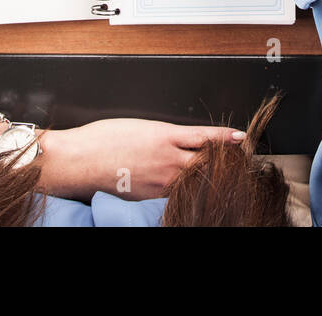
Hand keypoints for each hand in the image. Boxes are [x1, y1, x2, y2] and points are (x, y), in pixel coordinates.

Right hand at [39, 118, 244, 201]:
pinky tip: (190, 189)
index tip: (242, 138)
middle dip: (222, 160)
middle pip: (205, 161)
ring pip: (192, 179)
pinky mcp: (149, 196)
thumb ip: (165, 135)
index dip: (225, 138)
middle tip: (237, 159)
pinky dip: (185, 189)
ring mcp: (159, 181)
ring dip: (205, 175)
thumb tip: (182, 140)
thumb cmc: (103, 138)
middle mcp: (166, 159)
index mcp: (164, 135)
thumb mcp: (140, 126)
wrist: (79, 159)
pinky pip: (174, 192)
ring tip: (218, 174)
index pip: (204, 137)